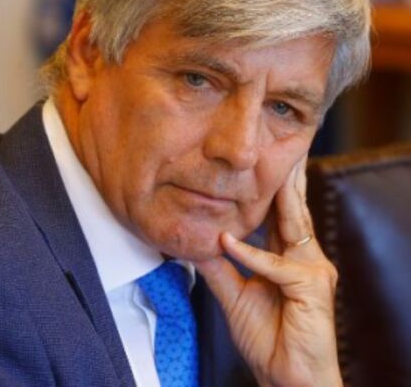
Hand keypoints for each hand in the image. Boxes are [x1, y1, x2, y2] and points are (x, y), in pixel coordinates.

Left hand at [193, 156, 341, 386]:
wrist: (287, 376)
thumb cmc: (268, 337)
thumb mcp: (235, 295)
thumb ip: (219, 267)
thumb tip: (196, 241)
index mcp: (290, 257)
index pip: (281, 216)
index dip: (273, 190)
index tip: (261, 165)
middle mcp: (306, 258)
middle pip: (293, 210)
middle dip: (287, 177)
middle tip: (279, 146)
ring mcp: (313, 271)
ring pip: (294, 225)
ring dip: (281, 196)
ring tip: (272, 167)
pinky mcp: (313, 288)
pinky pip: (278, 266)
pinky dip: (253, 254)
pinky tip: (230, 243)